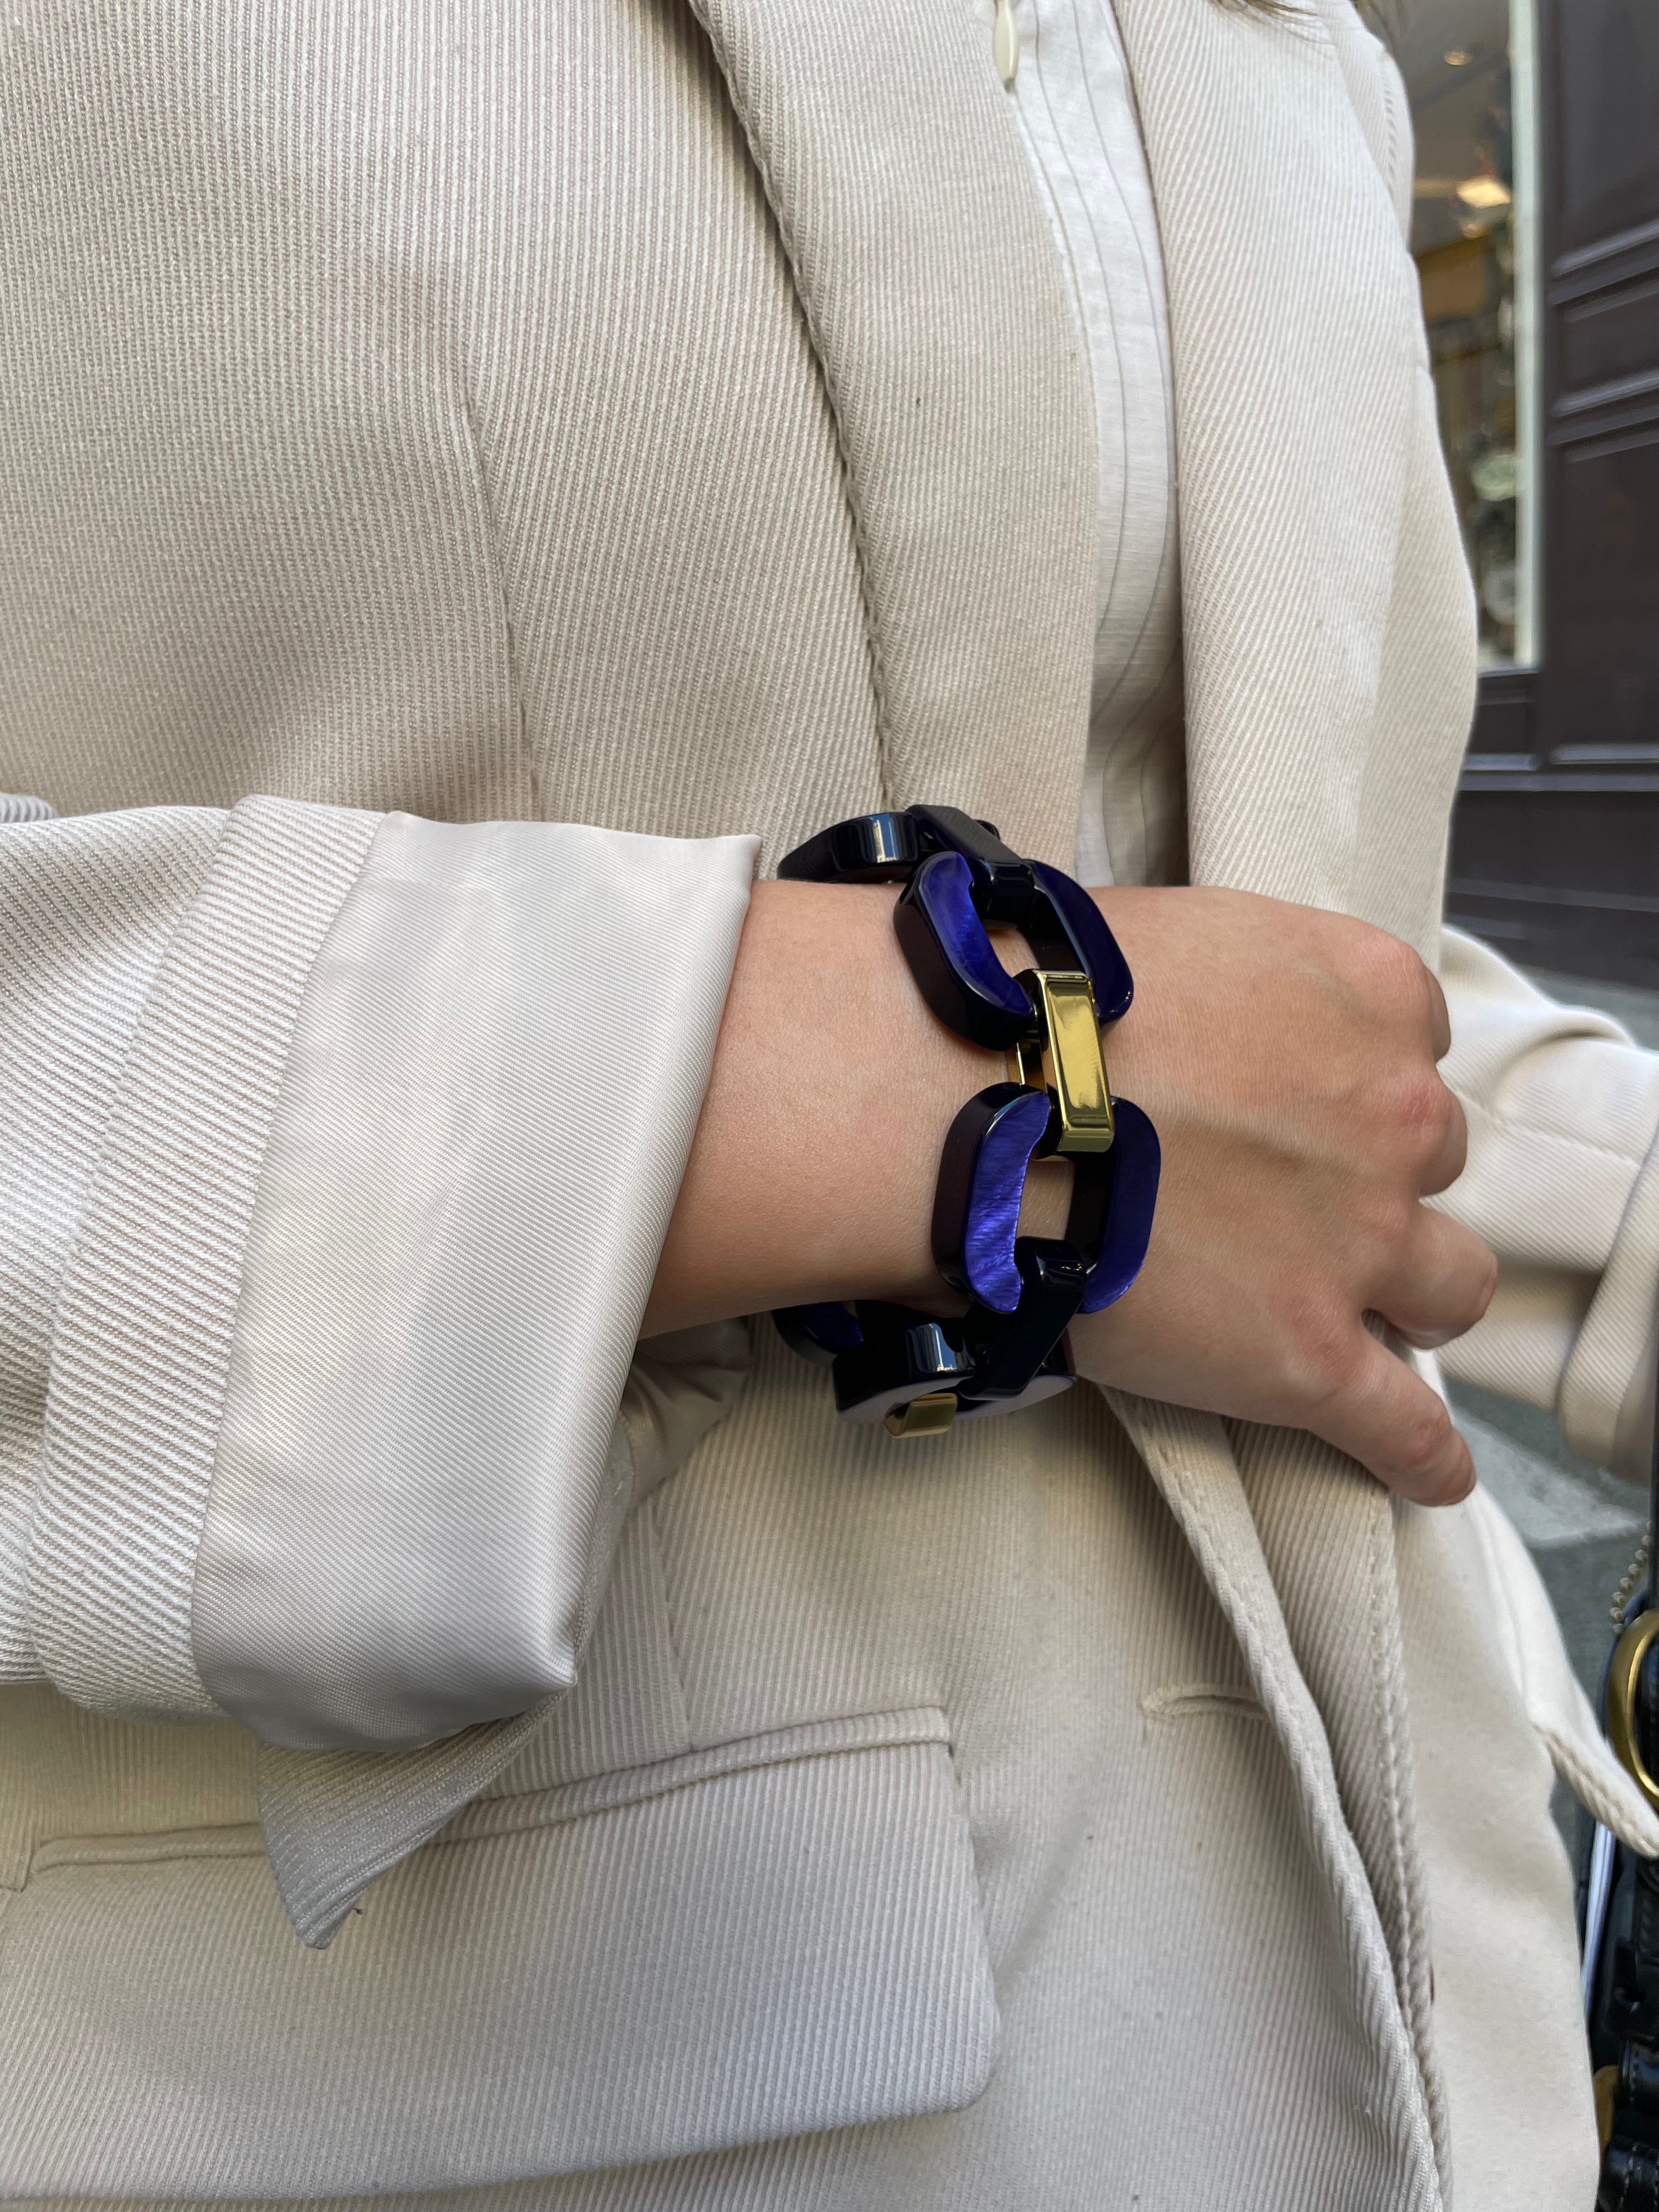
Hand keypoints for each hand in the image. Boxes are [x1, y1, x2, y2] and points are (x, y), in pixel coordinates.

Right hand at [1058, 887, 1494, 1503]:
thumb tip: (1209, 1021)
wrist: (975, 1103)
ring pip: (1448, 1284)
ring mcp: (1359, 1241)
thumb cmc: (1039, 1006)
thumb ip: (1244, 979)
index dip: (1350, 1078)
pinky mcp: (1308, 1356)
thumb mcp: (1180, 937)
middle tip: (1279, 1198)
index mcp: (1364, 997)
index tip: (1293, 1097)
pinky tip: (1430, 1474)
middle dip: (1368, 1179)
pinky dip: (1422, 1454)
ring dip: (1409, 1297)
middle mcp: (1391, 1114)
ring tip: (1353, 1316)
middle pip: (1428, 1158)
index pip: (1413, 1040)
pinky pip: (1405, 1426)